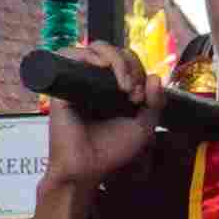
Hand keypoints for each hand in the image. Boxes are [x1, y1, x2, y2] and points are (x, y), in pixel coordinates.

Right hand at [38, 43, 161, 192]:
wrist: (86, 169)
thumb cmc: (110, 152)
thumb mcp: (142, 127)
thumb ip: (155, 103)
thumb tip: (155, 76)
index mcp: (113, 90)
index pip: (128, 63)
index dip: (139, 72)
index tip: (140, 98)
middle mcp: (95, 83)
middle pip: (114, 52)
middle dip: (131, 65)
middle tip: (133, 92)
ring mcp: (79, 82)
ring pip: (96, 48)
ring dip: (116, 59)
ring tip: (123, 84)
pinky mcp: (64, 86)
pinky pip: (72, 54)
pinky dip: (91, 55)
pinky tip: (103, 67)